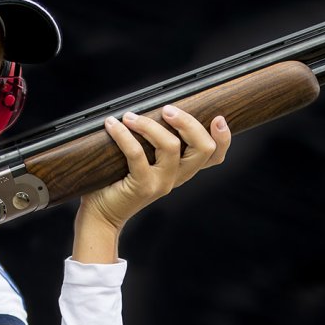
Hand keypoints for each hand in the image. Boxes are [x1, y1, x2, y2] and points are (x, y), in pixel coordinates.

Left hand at [73, 105, 230, 261]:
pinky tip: (112, 125)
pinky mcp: (142, 186)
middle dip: (188, 122)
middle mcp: (177, 177)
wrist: (102, 215)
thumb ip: (153, 142)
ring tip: (129, 117)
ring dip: (149, 125)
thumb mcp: (144, 161)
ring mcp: (162, 183)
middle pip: (203, 148)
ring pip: (171, 146)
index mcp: (182, 170)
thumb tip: (151, 108)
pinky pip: (137, 153)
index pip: (214, 156)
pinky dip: (123, 135)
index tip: (217, 118)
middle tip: (166, 109)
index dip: (223, 138)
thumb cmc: (119, 182)